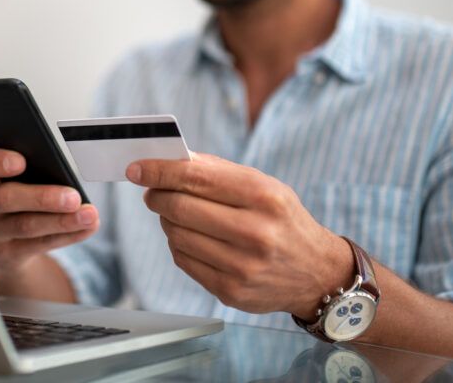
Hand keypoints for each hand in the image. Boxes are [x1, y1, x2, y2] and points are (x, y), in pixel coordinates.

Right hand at [0, 149, 98, 281]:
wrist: (6, 243)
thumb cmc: (19, 197)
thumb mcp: (19, 180)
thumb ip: (35, 171)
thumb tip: (65, 172)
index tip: (20, 161)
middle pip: (5, 198)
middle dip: (42, 198)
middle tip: (73, 197)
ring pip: (25, 225)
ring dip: (61, 220)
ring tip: (88, 214)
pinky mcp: (7, 254)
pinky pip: (39, 245)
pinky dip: (68, 235)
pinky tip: (87, 227)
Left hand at [125, 153, 350, 317]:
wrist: (316, 273)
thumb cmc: (282, 220)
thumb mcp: (263, 186)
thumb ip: (217, 172)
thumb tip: (169, 160)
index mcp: (264, 196)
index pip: (196, 178)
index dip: (160, 171)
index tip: (136, 168)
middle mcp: (255, 232)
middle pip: (180, 208)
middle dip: (158, 196)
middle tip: (153, 192)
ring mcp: (242, 266)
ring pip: (176, 235)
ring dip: (168, 221)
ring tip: (179, 216)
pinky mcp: (230, 291)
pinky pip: (183, 260)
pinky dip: (179, 245)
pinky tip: (193, 239)